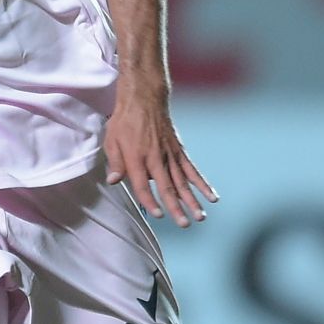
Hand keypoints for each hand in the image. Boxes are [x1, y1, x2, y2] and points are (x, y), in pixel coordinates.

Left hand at [104, 93, 217, 228]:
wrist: (144, 99)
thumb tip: (113, 181)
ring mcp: (170, 155)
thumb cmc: (125, 121)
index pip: (143, 185)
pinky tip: (211, 196)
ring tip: (199, 217)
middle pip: (167, 187)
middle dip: (175, 207)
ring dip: (192, 200)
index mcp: (137, 157)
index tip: (158, 214)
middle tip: (184, 224)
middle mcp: (156, 158)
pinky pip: (192, 170)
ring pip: (182, 182)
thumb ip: (115, 163)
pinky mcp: (179, 151)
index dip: (150, 201)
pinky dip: (202, 184)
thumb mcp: (111, 140)